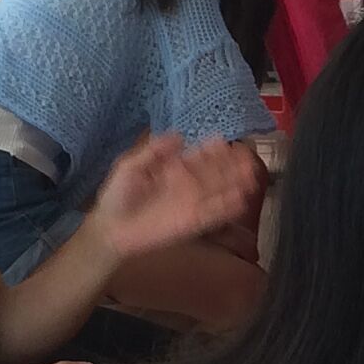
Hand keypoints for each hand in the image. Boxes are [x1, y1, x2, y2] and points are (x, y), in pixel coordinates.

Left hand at [89, 134, 264, 261]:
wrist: (111, 228)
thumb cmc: (118, 196)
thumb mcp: (130, 165)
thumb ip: (154, 150)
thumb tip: (179, 135)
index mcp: (174, 170)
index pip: (198, 158)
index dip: (211, 150)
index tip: (224, 141)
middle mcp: (186, 185)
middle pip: (213, 173)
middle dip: (230, 165)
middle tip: (246, 155)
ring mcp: (191, 204)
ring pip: (218, 192)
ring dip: (234, 184)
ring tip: (251, 174)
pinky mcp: (191, 223)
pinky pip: (213, 214)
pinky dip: (227, 208)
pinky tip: (241, 199)